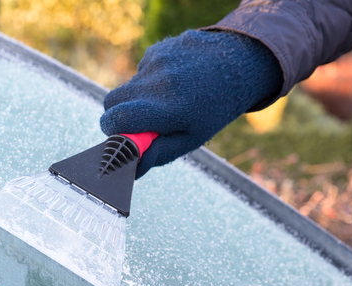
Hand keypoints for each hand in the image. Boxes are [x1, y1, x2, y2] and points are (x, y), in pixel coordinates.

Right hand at [100, 30, 282, 178]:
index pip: (116, 119)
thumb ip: (158, 153)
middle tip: (140, 122)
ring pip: (126, 87)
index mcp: (167, 109)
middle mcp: (158, 82)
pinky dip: (149, 80)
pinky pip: (139, 71)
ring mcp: (156, 62)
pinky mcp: (156, 49)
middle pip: (111, 101)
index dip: (112, 130)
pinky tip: (173, 81)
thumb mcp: (192, 138)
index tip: (120, 136)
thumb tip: (131, 170)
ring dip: (138, 97)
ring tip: (167, 99)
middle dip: (118, 114)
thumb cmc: (215, 107)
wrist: (239, 62)